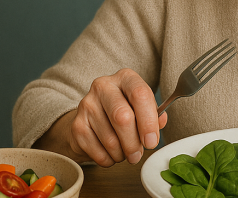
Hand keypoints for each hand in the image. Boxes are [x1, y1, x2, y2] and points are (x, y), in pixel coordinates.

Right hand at [34, 68, 166, 166]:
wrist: (91, 119)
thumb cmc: (124, 111)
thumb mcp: (142, 107)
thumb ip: (154, 114)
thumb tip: (160, 122)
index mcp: (125, 78)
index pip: (140, 94)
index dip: (148, 121)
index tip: (152, 141)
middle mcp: (104, 86)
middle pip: (122, 117)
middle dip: (133, 143)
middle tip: (138, 155)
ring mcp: (87, 105)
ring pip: (110, 139)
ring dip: (122, 154)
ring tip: (126, 154)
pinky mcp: (77, 125)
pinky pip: (97, 151)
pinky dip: (109, 159)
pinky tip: (112, 154)